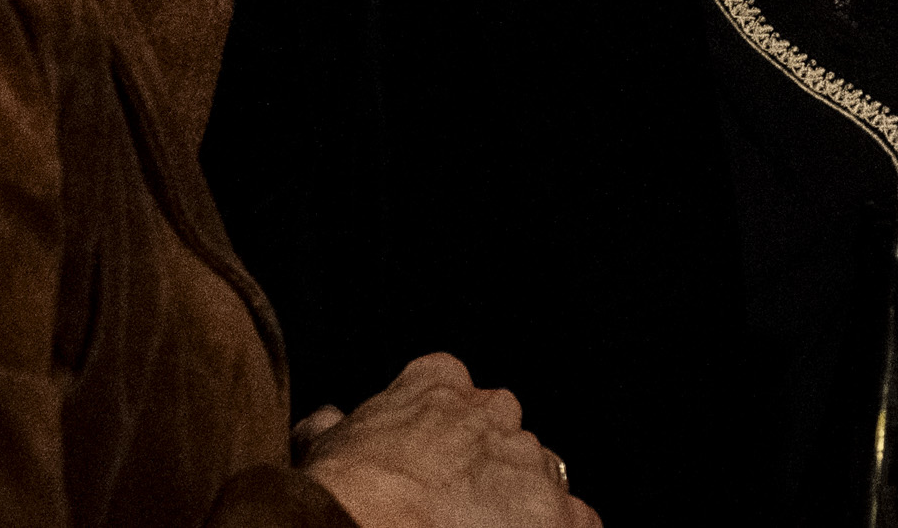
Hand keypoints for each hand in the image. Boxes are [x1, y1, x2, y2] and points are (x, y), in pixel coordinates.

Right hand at [296, 354, 597, 527]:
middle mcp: (494, 412)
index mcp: (437, 383)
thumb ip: (334, 425)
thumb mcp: (321, 446)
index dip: (440, 430)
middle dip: (484, 468)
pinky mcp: (563, 516)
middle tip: (452, 511)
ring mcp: (532, 463)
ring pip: (538, 478)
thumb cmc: (341, 497)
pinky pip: (575, 522)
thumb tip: (325, 419)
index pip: (450, 387)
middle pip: (501, 435)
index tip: (428, 460)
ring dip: (518, 504)